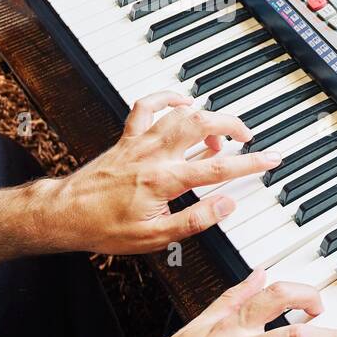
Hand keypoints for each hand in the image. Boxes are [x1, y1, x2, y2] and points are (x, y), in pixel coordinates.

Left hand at [39, 91, 281, 254]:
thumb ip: (196, 220)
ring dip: (206, 116)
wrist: (65, 215)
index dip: (250, 163)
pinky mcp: (128, 138)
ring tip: (221, 131)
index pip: (218, 170)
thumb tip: (226, 205)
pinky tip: (183, 102)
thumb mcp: (156, 237)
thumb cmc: (105, 228)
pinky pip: (147, 107)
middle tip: (249, 136)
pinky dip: (167, 99)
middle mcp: (154, 155)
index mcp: (164, 181)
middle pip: (202, 126)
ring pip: (180, 114)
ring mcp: (140, 143)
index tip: (271, 160)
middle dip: (233, 125)